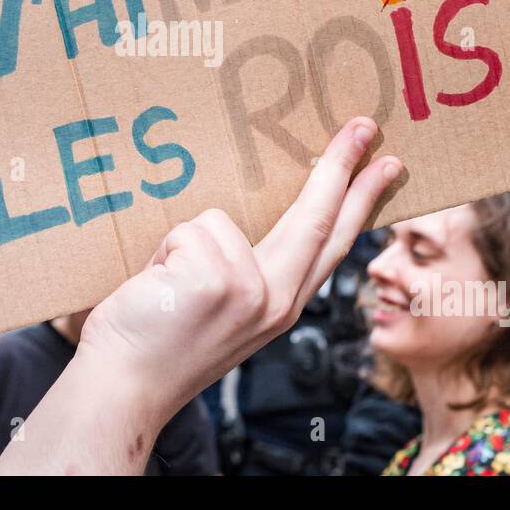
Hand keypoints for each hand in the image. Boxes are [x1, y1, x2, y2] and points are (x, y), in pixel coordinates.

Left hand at [77, 115, 401, 428]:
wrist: (123, 387)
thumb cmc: (158, 343)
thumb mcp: (220, 312)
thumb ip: (245, 273)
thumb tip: (236, 223)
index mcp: (281, 306)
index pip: (332, 242)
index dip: (361, 201)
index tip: (385, 166)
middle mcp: (276, 300)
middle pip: (317, 215)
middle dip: (341, 164)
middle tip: (363, 122)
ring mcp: (250, 289)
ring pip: (216, 223)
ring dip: (178, 248)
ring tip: (162, 289)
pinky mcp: (217, 277)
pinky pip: (186, 231)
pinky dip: (161, 254)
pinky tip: (156, 290)